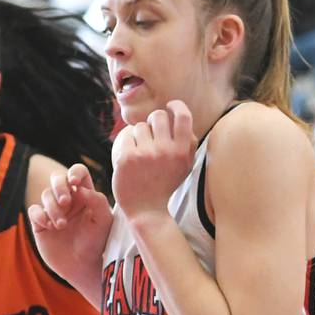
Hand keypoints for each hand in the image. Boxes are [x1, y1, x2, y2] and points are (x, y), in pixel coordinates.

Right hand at [28, 163, 112, 291]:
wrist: (82, 265)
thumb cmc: (97, 243)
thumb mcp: (103, 221)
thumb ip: (97, 201)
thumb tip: (79, 188)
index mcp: (85, 194)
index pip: (78, 172)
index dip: (74, 172)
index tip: (75, 183)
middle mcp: (68, 199)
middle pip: (57, 178)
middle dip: (59, 187)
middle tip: (65, 202)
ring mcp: (53, 210)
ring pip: (46, 195)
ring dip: (53, 208)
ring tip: (61, 225)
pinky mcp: (40, 223)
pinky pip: (34, 211)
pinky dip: (40, 216)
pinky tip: (49, 226)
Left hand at [112, 100, 195, 222]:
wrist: (146, 209)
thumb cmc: (165, 184)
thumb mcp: (185, 166)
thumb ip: (189, 144)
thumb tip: (182, 117)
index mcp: (182, 152)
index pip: (183, 117)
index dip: (176, 106)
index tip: (170, 105)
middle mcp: (165, 151)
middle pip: (158, 116)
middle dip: (153, 119)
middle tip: (151, 131)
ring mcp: (145, 154)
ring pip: (140, 126)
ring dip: (139, 133)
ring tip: (141, 148)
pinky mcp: (127, 158)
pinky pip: (126, 136)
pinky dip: (127, 142)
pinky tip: (130, 153)